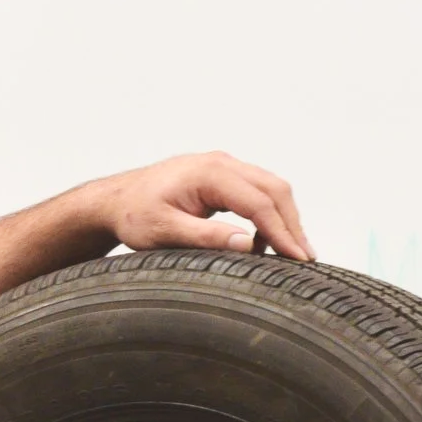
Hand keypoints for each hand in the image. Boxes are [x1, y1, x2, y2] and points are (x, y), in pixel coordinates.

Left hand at [90, 152, 311, 260]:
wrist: (116, 200)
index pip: (258, 202)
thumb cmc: (135, 216)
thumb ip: (205, 237)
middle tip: (305, 258)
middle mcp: (221, 163)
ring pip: (269, 188)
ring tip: (292, 253)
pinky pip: (256, 191)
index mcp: (208, 173)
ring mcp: (223, 166)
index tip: (298, 257)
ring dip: (284, 218)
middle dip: (292, 224)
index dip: (281, 231)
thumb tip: (247, 244)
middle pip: (273, 189)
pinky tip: (265, 242)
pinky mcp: (223, 176)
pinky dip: (268, 214)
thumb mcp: (164, 232)